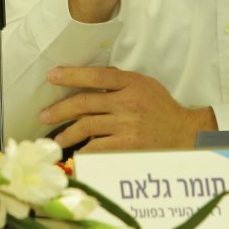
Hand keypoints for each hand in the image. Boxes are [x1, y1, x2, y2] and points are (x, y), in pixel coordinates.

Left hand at [40, 66, 213, 151]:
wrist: (185, 134)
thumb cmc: (161, 108)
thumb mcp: (144, 85)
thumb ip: (119, 80)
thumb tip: (89, 77)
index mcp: (131, 83)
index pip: (95, 77)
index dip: (71, 75)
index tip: (52, 76)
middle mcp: (127, 103)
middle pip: (84, 103)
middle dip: (59, 109)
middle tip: (43, 115)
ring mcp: (127, 126)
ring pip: (86, 127)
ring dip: (67, 133)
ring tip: (57, 138)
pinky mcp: (127, 146)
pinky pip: (97, 148)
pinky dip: (84, 150)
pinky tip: (76, 153)